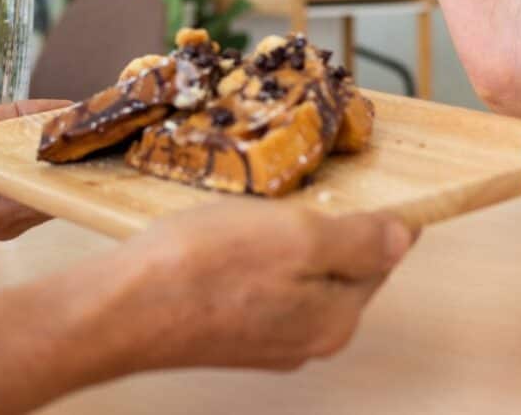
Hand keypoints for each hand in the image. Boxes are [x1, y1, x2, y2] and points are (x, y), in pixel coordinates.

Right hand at [87, 200, 413, 372]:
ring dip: (293, 237)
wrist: (115, 310)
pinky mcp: (233, 331)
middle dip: (333, 225)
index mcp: (335, 318)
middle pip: (343, 266)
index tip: (370, 182)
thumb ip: (359, 240)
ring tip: (267, 206)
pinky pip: (266, 283)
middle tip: (307, 187)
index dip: (381, 213)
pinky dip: (261, 255)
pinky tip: (236, 235)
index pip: (384, 256)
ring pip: (303, 273)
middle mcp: (309, 337)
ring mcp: (269, 339)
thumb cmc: (201, 267)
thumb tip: (404, 236)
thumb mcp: (296, 237)